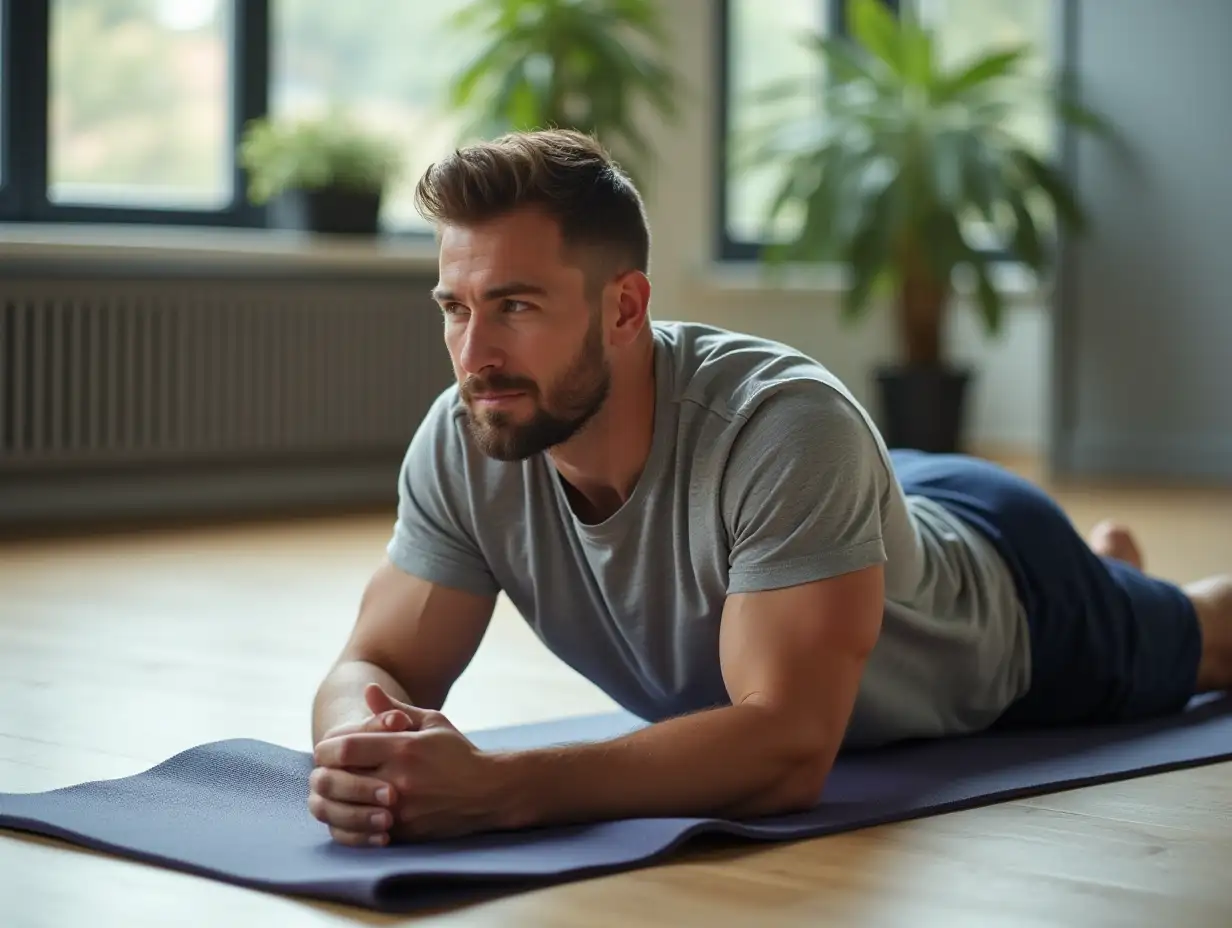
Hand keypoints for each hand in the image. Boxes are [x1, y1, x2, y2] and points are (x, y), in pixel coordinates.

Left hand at [312, 686, 504, 844]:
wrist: (488, 792)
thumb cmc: (458, 752)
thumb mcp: (432, 723)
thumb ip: (395, 710)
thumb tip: (368, 690)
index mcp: (403, 748)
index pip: (347, 748)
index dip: (327, 749)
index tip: (324, 750)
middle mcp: (399, 779)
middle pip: (340, 779)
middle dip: (325, 775)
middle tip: (321, 773)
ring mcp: (400, 810)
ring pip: (346, 808)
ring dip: (334, 801)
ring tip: (333, 794)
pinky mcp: (404, 832)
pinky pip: (363, 831)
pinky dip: (352, 822)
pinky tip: (352, 812)